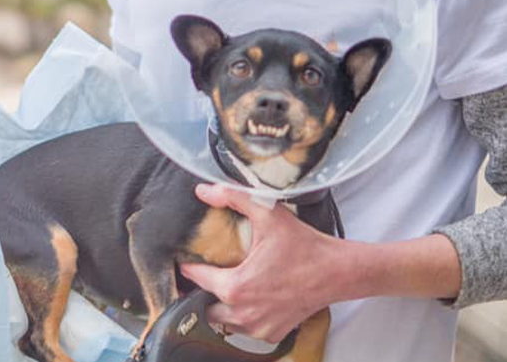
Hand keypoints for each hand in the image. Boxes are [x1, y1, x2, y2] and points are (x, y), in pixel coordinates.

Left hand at [179, 184, 341, 343]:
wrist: (337, 271)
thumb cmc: (303, 244)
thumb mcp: (267, 213)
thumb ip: (233, 197)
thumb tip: (203, 190)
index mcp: (236, 286)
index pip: (195, 279)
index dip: (189, 266)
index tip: (189, 258)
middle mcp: (243, 313)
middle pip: (205, 305)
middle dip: (203, 290)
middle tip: (208, 271)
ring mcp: (258, 327)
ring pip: (224, 320)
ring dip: (222, 305)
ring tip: (227, 283)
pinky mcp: (272, 334)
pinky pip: (245, 329)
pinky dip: (243, 316)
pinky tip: (250, 297)